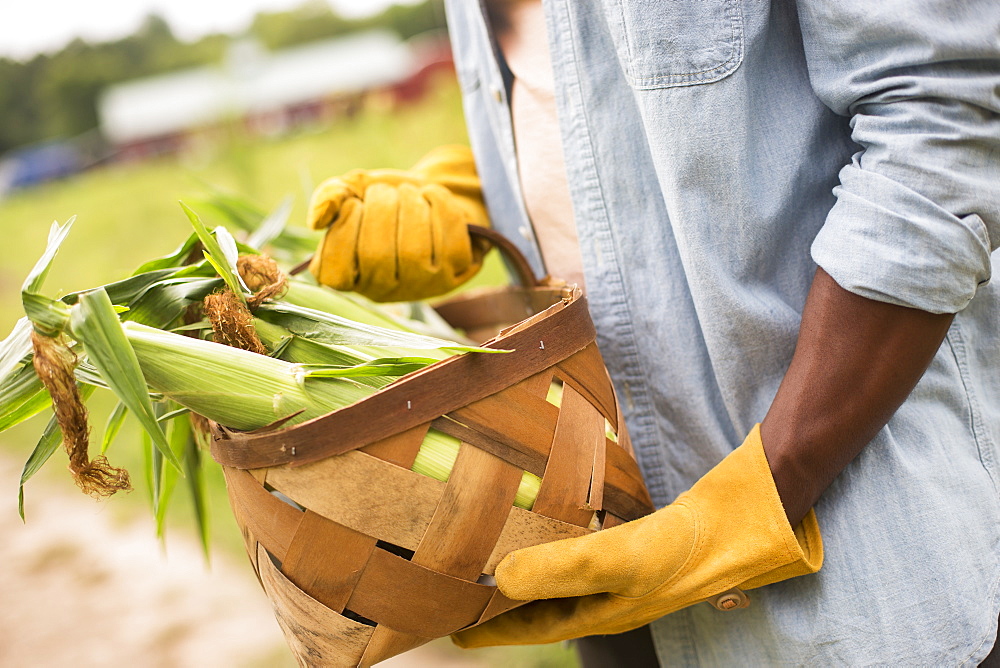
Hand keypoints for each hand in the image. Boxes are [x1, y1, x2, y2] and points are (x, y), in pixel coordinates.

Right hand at [308, 145, 490, 301]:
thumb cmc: (383, 199)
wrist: (428, 196)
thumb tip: (317, 220)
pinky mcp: (453, 274)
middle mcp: (382, 290)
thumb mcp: (352, 191)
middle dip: (381, 209)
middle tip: (385, 191)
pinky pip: (449, 242)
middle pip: (376, 256)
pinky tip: (432, 197)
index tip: (355, 204)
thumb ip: (330, 198)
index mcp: (347, 277)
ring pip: (414, 250)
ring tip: (408, 193)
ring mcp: (420, 286)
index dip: (344, 228)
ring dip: (411, 206)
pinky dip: (440, 208)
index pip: (335, 270)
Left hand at [452, 425, 822, 647]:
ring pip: (558, 584)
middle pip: (540, 610)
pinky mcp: (634, 548)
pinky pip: (580, 556)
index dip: (489, 631)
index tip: (448, 629)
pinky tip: (547, 528)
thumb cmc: (684, 549)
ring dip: (524, 578)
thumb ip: (559, 569)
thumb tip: (496, 581)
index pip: (529, 629)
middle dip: (500, 607)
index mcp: (598, 614)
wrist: (743, 520)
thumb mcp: (617, 560)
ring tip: (490, 562)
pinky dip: (554, 549)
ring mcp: (622, 576)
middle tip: (458, 593)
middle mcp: (607, 600)